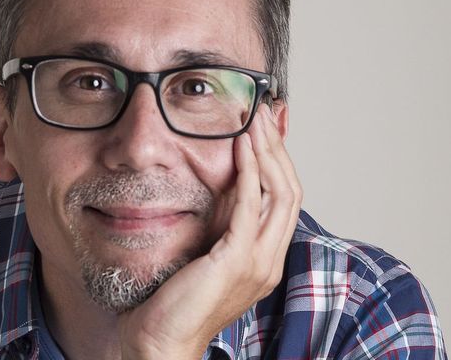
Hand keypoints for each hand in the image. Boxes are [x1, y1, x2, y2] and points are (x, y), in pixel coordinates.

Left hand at [118, 104, 302, 358]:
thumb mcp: (207, 249)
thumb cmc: (176, 298)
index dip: (279, 161)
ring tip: (254, 121)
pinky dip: (248, 173)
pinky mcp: (236, 261)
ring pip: (280, 194)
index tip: (264, 128)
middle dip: (278, 148)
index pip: (286, 199)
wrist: (159, 339)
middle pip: (291, 191)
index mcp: (265, 258)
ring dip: (268, 153)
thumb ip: (223, 220)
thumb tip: (227, 180)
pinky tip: (241, 148)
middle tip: (262, 114)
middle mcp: (270, 259)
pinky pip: (250, 207)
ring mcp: (258, 262)